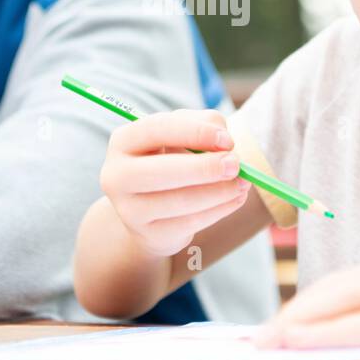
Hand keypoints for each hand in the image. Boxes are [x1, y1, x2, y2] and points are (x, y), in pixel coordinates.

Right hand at [98, 109, 251, 257]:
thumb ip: (203, 125)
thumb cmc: (171, 160)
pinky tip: (235, 198)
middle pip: (162, 172)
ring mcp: (129, 210)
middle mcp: (117, 175)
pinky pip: (190, 223)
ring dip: (219, 191)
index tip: (228, 139)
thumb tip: (226, 143)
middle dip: (205, 168)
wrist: (152, 208)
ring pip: (180, 201)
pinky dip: (219, 209)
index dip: (195, 132)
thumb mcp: (182, 135)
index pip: (156, 129)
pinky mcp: (148, 234)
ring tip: (243, 183)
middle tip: (236, 164)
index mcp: (123, 141)